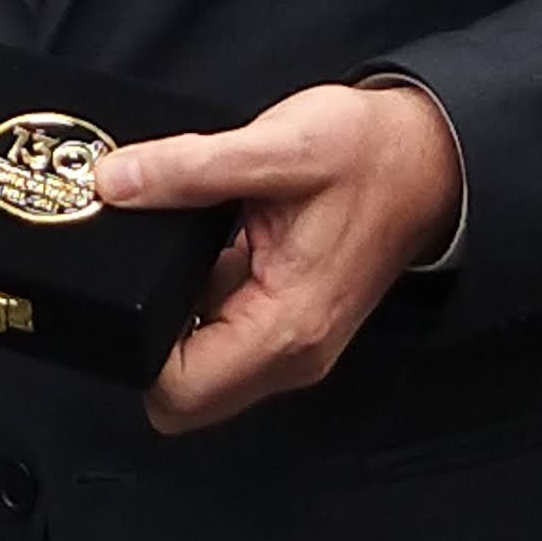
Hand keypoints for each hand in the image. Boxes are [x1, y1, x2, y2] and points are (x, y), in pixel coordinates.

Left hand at [93, 82, 463, 438]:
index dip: (135, 346)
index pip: (176, 393)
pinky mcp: (283, 322)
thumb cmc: (369, 155)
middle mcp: (290, 354)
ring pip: (196, 365)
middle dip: (147, 337)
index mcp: (286, 328)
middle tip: (146, 264)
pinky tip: (200, 246)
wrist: (426, 155)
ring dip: (171, 315)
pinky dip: (195, 298)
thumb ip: (188, 169)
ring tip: (176, 248)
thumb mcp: (276, 147)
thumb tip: (115, 182)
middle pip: (182, 392)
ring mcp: (288, 343)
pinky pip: (217, 333)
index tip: (128, 286)